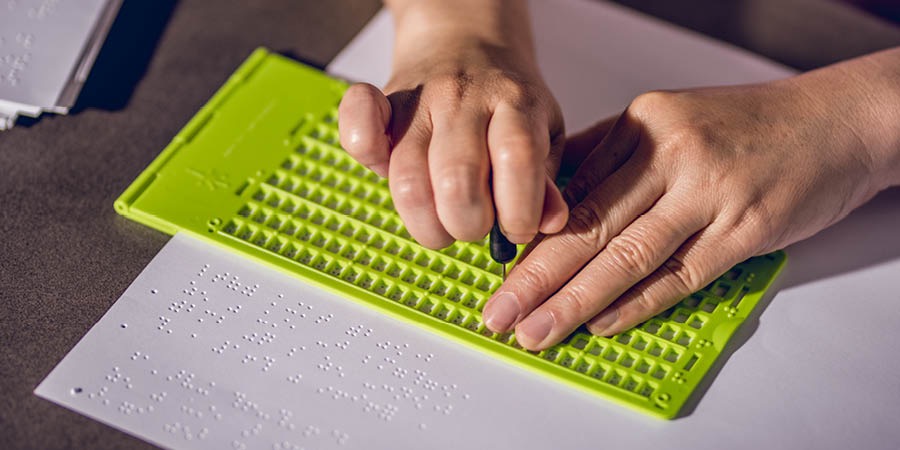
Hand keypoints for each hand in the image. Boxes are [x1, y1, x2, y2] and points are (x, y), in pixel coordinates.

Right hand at [338, 1, 567, 248]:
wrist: (466, 42)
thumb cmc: (507, 102)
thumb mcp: (545, 134)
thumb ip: (546, 180)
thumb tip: (549, 222)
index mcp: (515, 103)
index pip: (516, 158)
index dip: (517, 210)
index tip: (516, 230)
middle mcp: (463, 99)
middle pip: (457, 178)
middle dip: (467, 224)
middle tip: (475, 226)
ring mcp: (418, 101)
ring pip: (408, 177)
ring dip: (426, 222)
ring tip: (442, 223)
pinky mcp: (382, 105)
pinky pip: (357, 125)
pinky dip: (363, 149)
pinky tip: (383, 168)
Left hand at [482, 66, 899, 350]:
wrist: (835, 121)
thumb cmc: (748, 126)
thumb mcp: (668, 118)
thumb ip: (609, 154)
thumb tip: (552, 197)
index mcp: (643, 123)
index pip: (573, 192)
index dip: (530, 241)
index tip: (499, 274)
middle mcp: (671, 154)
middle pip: (589, 226)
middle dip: (535, 278)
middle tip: (499, 313)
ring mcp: (710, 192)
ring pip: (628, 256)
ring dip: (575, 301)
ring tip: (538, 330)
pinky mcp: (745, 228)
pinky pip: (681, 275)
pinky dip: (637, 304)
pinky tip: (602, 324)